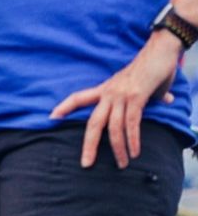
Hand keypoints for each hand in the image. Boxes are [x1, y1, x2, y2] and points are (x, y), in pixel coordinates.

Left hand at [50, 32, 180, 167]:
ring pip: (113, 127)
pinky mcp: (136, 98)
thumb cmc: (151, 69)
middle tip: (86, 163)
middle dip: (89, 144)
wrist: (160, 51)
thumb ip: (149, 96)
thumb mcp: (142, 85)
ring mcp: (121, 96)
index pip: (78, 98)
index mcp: (105, 89)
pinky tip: (135, 152)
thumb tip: (165, 100)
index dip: (65, 107)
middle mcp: (109, 93)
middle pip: (93, 122)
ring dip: (117, 149)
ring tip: (123, 164)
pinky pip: (131, 123)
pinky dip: (133, 140)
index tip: (51, 117)